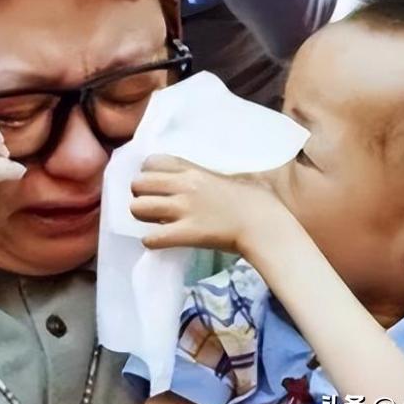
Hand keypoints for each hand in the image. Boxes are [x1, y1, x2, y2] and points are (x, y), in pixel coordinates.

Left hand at [129, 154, 293, 254]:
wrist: (266, 224)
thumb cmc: (258, 200)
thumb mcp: (233, 177)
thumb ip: (214, 176)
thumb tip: (216, 179)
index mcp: (194, 170)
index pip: (151, 162)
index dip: (147, 173)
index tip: (155, 184)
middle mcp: (184, 186)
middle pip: (138, 183)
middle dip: (139, 195)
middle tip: (150, 206)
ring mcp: (184, 209)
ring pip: (138, 208)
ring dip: (141, 218)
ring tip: (152, 223)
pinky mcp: (186, 233)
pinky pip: (152, 237)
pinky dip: (151, 241)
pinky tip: (159, 241)